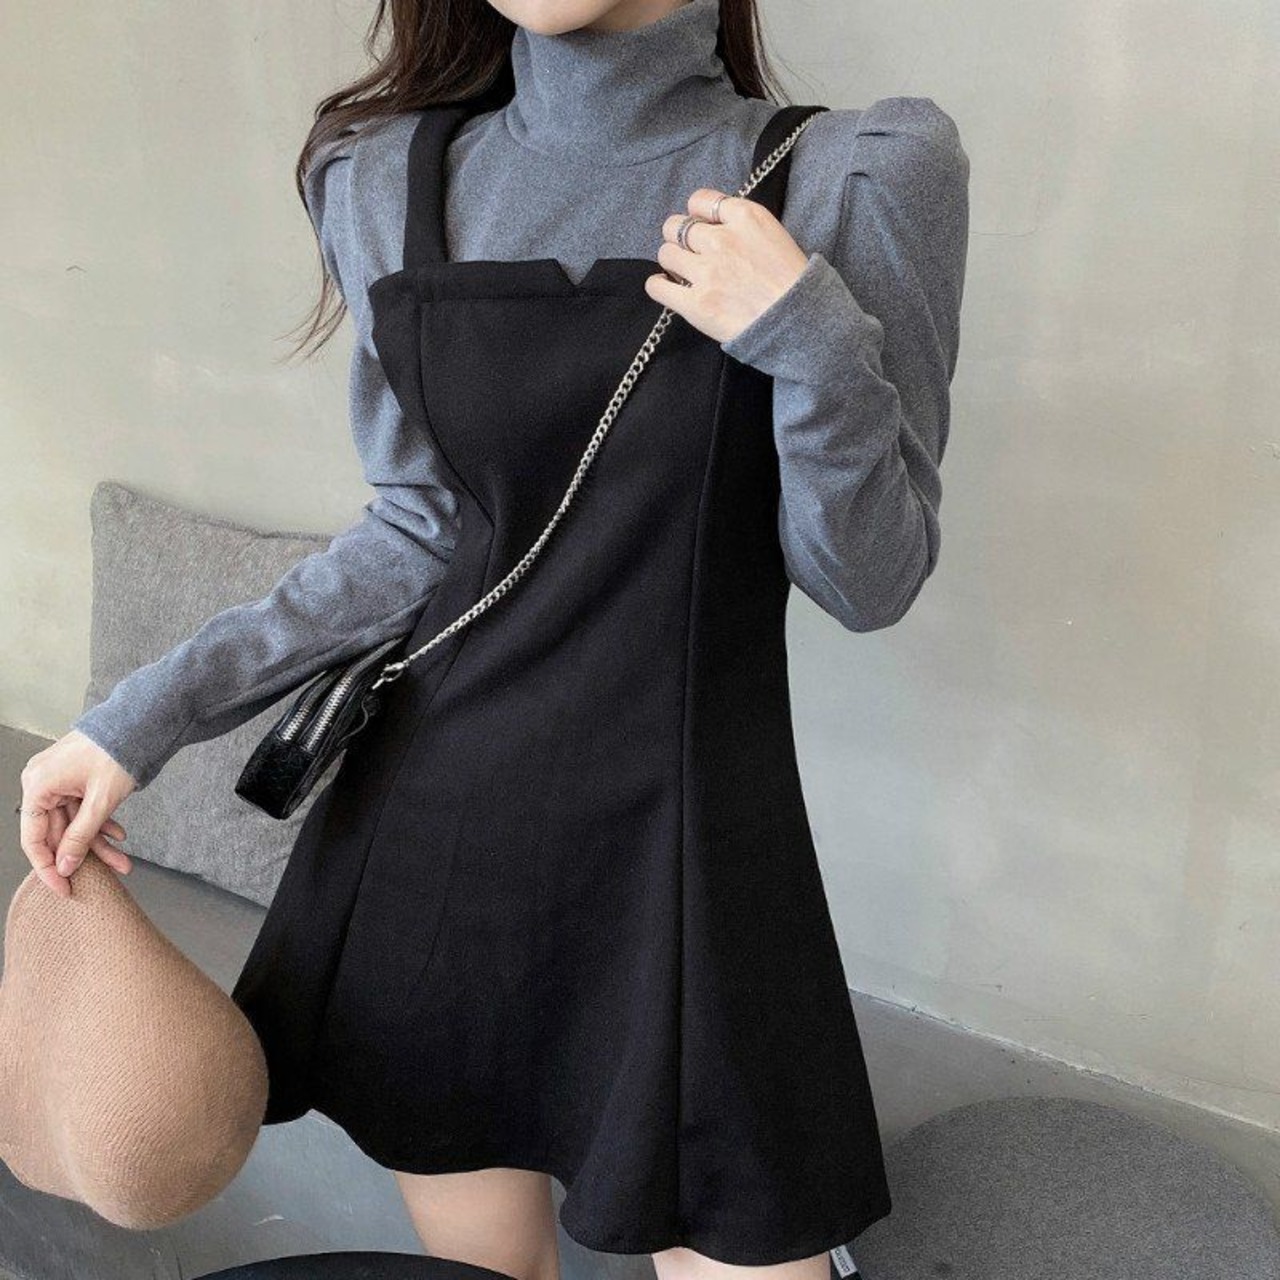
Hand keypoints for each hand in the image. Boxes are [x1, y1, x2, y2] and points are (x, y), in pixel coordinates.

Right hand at [18, 730, 135, 897]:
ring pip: (73, 823)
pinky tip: (119, 835)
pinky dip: (99, 823)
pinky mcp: (73, 779)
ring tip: (124, 860)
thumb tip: (66, 866)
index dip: (48, 868)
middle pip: (57, 832)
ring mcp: (57, 780)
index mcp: (38, 786)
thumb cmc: (117, 752)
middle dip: (85, 855)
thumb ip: (82, 836)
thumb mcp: (100, 801)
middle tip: (107, 874)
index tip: (64, 888)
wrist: (138, 722)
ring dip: (97, 842)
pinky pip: (81, 809)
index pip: (33, 839)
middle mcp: (41, 783)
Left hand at [644, 186, 810, 343]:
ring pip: (665, 253)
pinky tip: (667, 287)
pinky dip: (659, 285)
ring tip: (684, 273)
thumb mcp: (776, 236)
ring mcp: (707, 272)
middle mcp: (722, 240)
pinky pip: (657, 286)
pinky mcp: (696, 304)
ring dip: (672, 262)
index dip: (697, 213)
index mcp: (746, 217)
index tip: (701, 226)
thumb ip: (743, 225)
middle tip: (690, 253)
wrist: (801, 324)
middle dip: (680, 238)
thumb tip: (715, 225)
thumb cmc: (795, 283)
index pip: (700, 200)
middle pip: (676, 225)